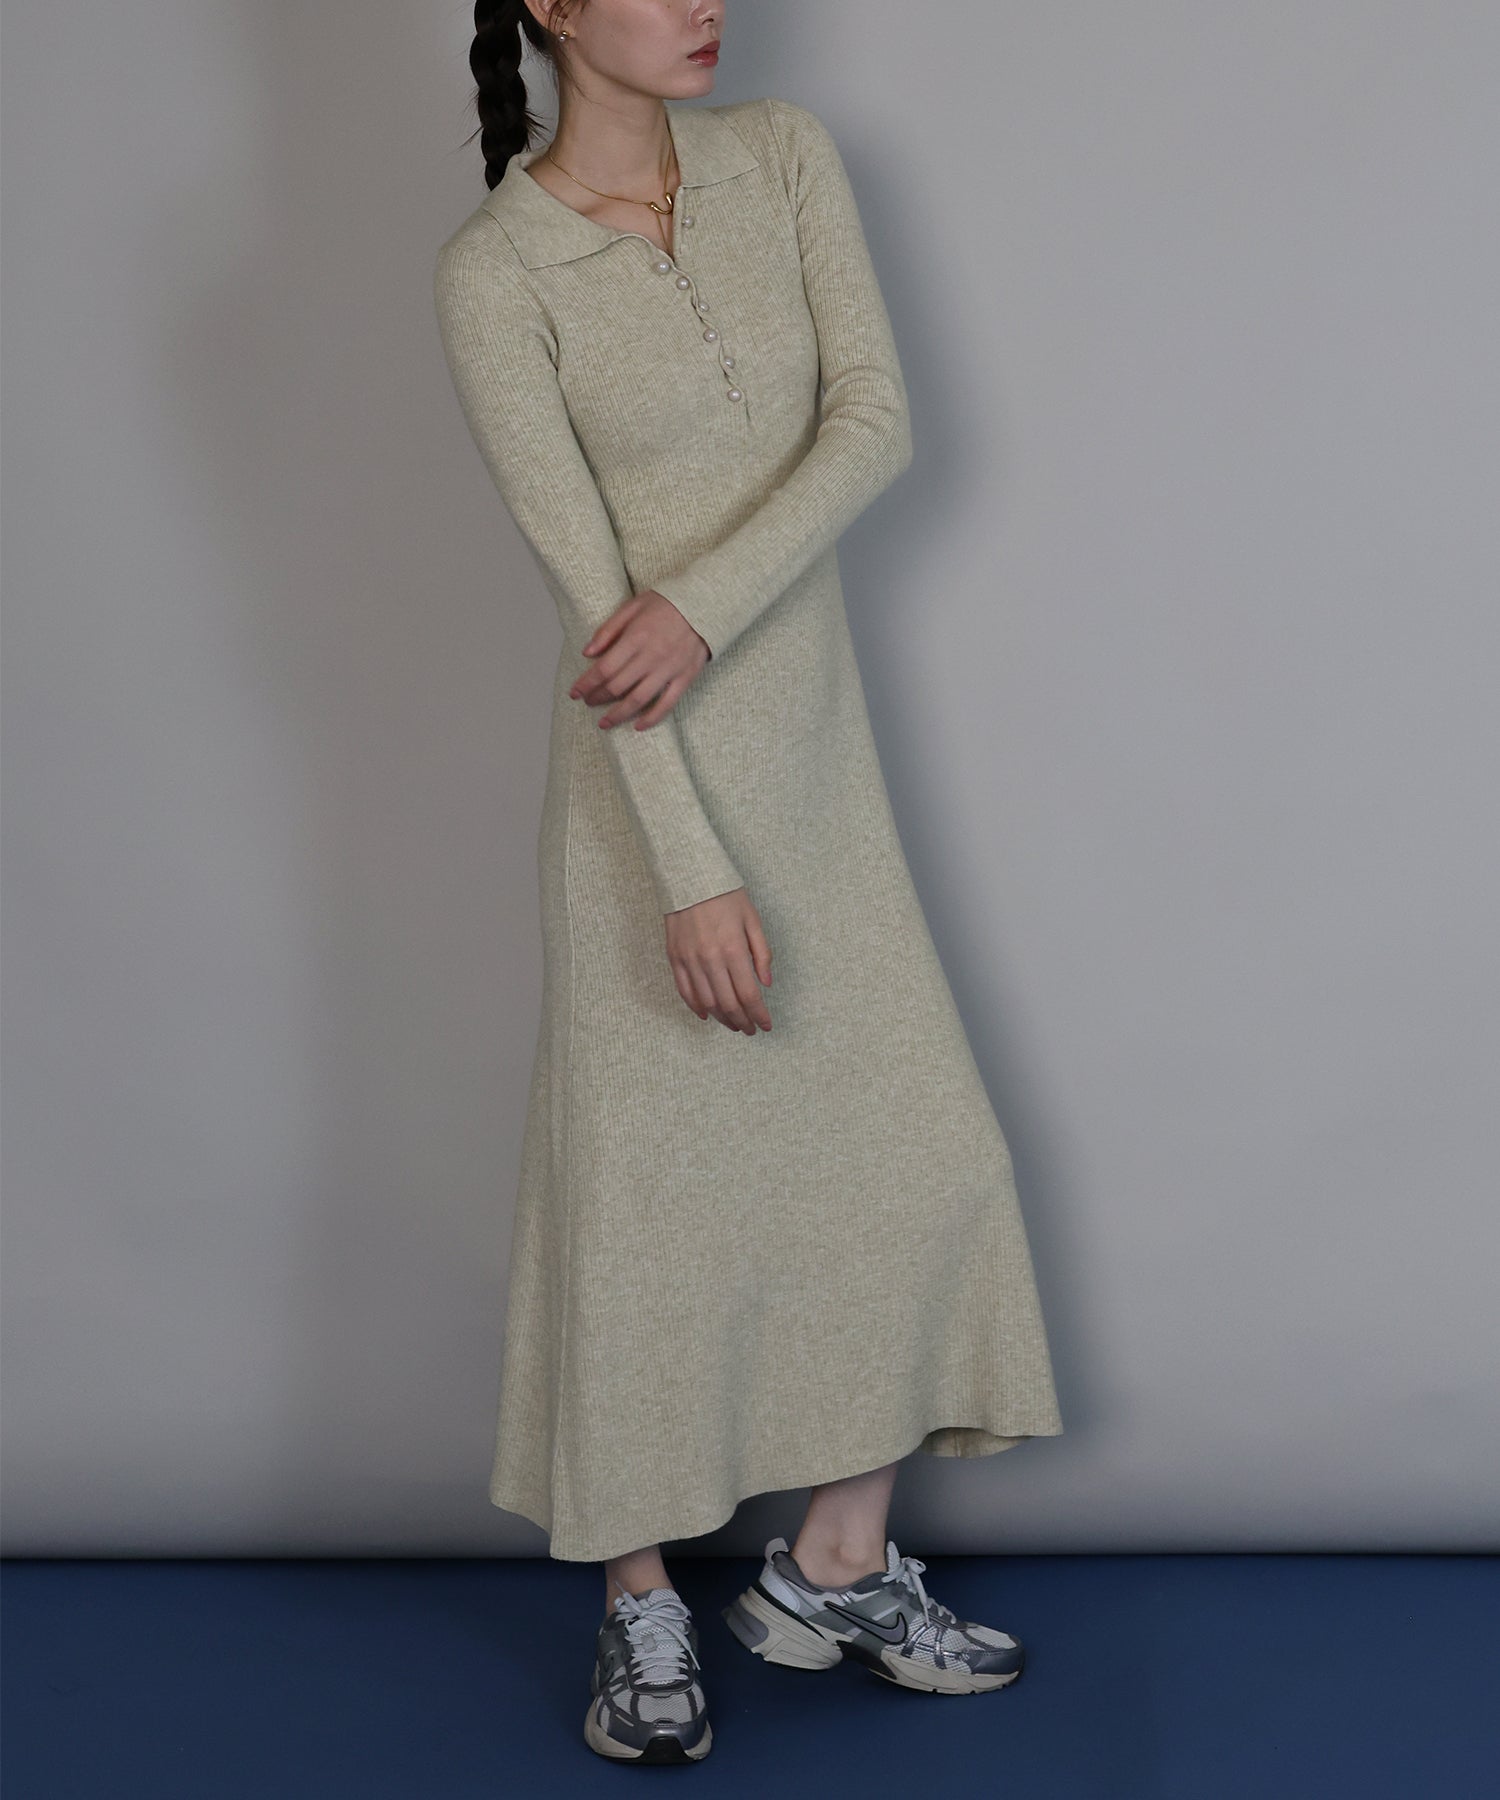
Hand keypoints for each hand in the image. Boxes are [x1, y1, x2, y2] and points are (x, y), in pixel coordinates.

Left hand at [569, 590, 710, 729]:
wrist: (706, 605)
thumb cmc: (666, 604)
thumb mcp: (633, 606)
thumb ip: (608, 630)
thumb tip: (587, 652)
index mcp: (635, 638)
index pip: (604, 668)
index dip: (586, 683)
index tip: (575, 693)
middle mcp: (651, 657)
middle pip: (617, 686)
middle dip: (598, 698)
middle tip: (588, 703)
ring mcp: (669, 670)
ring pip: (638, 699)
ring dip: (618, 714)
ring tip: (605, 722)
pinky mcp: (685, 678)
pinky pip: (667, 704)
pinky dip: (652, 718)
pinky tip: (638, 726)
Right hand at [665, 886, 772, 1034]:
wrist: (689, 876)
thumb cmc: (725, 895)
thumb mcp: (753, 919)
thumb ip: (762, 953)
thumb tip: (766, 983)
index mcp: (733, 949)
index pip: (749, 994)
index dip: (759, 1015)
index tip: (766, 1025)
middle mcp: (710, 959)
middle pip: (728, 1004)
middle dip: (742, 1022)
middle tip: (751, 1030)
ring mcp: (690, 960)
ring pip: (706, 1002)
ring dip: (722, 1019)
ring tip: (733, 1024)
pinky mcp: (674, 958)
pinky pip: (685, 991)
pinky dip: (696, 1007)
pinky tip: (706, 1014)